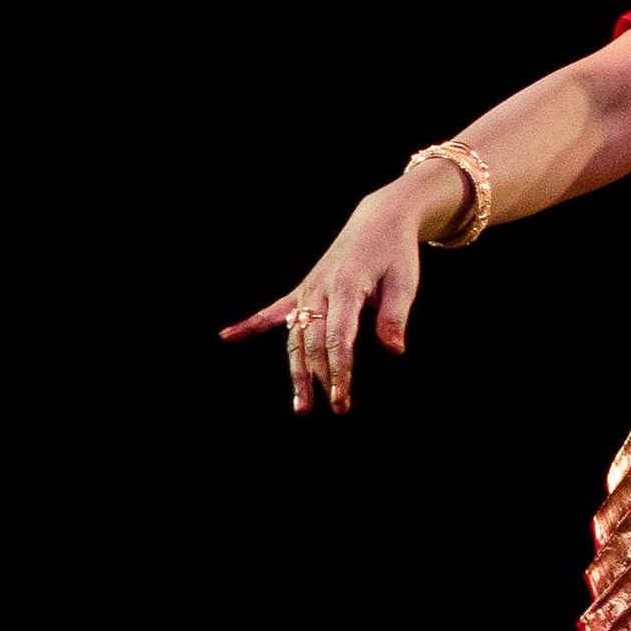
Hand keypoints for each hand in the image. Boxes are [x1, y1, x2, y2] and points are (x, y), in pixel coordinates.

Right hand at [218, 176, 442, 413]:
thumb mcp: (404, 283)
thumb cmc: (394, 254)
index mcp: (345, 288)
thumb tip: (394, 351)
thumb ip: (395, 317)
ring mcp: (308, 290)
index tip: (341, 399)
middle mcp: (320, 290)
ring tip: (301, 406)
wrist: (379, 221)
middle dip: (321, 378)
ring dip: (296, 371)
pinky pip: (273, 310)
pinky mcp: (303, 290)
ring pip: (295, 337)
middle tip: (335, 409)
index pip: (338, 339)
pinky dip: (251, 324)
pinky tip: (226, 337)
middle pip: (313, 343)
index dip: (339, 371)